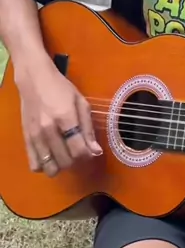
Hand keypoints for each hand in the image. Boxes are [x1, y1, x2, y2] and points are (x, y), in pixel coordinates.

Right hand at [17, 61, 102, 177]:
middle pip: (65, 161)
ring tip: (64, 154)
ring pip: (50, 167)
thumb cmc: (61, 88)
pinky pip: (34, 165)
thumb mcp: (80, 102)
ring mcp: (35, 136)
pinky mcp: (26, 139)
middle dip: (75, 160)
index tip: (89, 150)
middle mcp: (48, 129)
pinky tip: (51, 156)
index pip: (78, 150)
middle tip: (77, 149)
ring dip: (60, 165)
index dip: (87, 155)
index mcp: (65, 117)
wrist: (34, 80)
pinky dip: (45, 166)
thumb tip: (96, 151)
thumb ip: (88, 128)